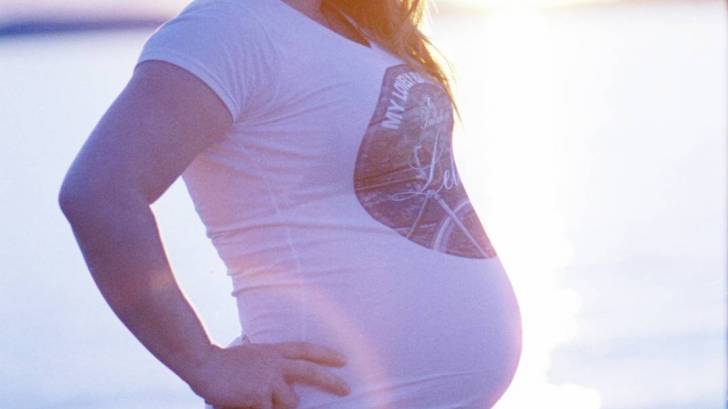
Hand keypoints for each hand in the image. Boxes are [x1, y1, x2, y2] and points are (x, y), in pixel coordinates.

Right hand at [187, 341, 350, 408]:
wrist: (204, 364)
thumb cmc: (226, 363)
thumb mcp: (254, 356)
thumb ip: (272, 365)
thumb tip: (290, 385)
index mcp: (273, 350)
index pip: (305, 350)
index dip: (325, 354)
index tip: (343, 360)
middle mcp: (275, 363)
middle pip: (310, 372)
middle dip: (331, 381)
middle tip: (346, 389)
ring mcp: (269, 380)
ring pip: (289, 402)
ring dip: (277, 405)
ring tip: (255, 396)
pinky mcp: (260, 397)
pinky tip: (246, 402)